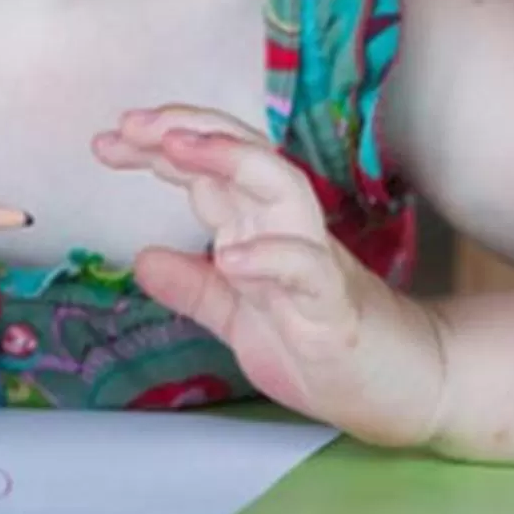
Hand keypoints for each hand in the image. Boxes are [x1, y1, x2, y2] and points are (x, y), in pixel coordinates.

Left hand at [97, 105, 449, 446]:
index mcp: (259, 229)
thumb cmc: (324, 349)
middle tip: (130, 124)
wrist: (406, 389)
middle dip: (186, 130)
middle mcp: (284, 230)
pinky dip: (270, 257)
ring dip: (229, 160)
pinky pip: (306, 268)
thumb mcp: (239, 320)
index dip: (159, 146)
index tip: (107, 140)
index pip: (208, 170)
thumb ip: (196, 289)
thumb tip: (141, 258)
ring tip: (176, 149)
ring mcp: (313, 261)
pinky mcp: (335, 304)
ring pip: (280, 186)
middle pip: (240, 155)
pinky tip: (231, 258)